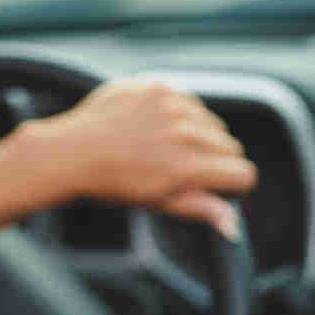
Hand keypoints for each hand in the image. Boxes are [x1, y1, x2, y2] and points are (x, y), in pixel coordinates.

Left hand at [27, 80, 257, 238]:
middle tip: (182, 168)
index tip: (213, 188)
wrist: (72, 152)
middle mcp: (185, 133)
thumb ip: (200, 208)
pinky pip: (192, 101)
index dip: (231, 185)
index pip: (242, 174)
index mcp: (187, 168)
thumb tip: (232, 226)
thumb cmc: (113, 183)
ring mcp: (173, 106)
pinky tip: (156, 126)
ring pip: (214, 123)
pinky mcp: (161, 87)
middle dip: (216, 160)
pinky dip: (182, 114)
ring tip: (165, 147)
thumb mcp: (157, 201)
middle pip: (231, 147)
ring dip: (200, 135)